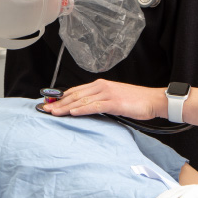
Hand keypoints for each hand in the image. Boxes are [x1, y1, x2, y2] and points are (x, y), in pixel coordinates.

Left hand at [47, 79, 163, 120]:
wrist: (153, 100)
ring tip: (54, 112)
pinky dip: (82, 109)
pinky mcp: (114, 102)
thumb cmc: (135, 101)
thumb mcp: (114, 99)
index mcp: (100, 85)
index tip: (49, 104)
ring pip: (81, 100)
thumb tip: (85, 109)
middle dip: (59, 103)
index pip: (75, 90)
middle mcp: (101, 86)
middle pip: (75, 95)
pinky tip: (72, 113)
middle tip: (45, 109)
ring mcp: (107, 93)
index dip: (61, 97)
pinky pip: (94, 106)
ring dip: (66, 107)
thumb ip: (99, 101)